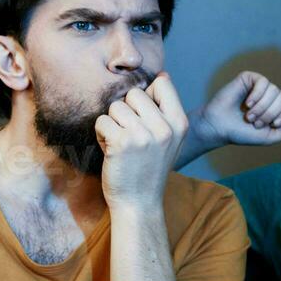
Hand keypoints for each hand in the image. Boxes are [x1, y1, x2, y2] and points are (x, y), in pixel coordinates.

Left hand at [95, 71, 188, 209]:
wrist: (139, 203)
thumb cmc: (149, 169)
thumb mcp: (169, 139)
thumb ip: (165, 111)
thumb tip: (162, 76)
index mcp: (179, 123)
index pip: (162, 83)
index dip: (147, 95)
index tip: (144, 117)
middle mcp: (165, 127)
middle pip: (134, 94)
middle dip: (125, 112)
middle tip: (129, 136)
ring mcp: (143, 134)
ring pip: (115, 107)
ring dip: (111, 124)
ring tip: (120, 145)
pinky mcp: (122, 142)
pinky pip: (102, 121)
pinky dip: (100, 135)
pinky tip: (110, 151)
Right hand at [193, 71, 280, 150]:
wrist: (220, 127)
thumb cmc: (243, 133)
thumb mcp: (270, 137)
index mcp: (279, 108)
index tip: (273, 124)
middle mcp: (272, 95)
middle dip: (271, 113)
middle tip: (256, 122)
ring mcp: (261, 86)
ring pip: (275, 91)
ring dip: (262, 108)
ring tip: (249, 116)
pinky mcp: (249, 78)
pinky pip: (263, 82)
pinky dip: (256, 96)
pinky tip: (246, 103)